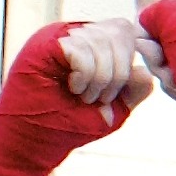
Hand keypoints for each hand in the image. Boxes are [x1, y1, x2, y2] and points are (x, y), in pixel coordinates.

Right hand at [0, 22, 146, 175]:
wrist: (31, 145)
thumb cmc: (67, 127)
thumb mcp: (113, 110)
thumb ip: (133, 90)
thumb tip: (144, 70)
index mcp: (89, 44)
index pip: (124, 30)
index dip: (128, 60)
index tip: (113, 91)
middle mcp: (72, 34)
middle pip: (118, 32)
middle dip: (118, 72)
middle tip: (97, 97)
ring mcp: (54, 36)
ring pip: (100, 41)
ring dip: (100, 78)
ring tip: (82, 96)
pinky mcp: (41, 46)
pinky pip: (81, 49)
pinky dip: (85, 75)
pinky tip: (72, 88)